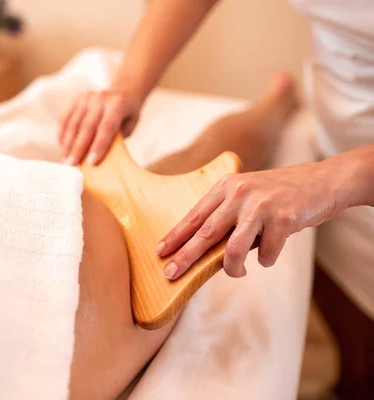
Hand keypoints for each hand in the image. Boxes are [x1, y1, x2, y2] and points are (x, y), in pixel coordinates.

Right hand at [59, 89, 142, 165]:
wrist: (122, 91)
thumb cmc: (127, 115)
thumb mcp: (130, 125)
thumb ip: (118, 138)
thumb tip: (101, 157)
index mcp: (118, 104)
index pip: (106, 127)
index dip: (99, 146)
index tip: (92, 162)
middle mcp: (100, 98)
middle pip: (87, 126)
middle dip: (78, 148)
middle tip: (72, 164)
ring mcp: (86, 97)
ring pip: (73, 123)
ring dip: (68, 144)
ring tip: (66, 160)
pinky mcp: (76, 99)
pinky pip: (65, 118)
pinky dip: (62, 134)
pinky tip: (63, 147)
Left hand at [155, 161, 348, 278]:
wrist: (324, 181)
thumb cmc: (281, 193)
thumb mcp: (248, 193)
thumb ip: (226, 214)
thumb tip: (201, 248)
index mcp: (227, 186)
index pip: (194, 215)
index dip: (176, 236)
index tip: (159, 252)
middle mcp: (240, 193)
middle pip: (205, 232)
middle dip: (185, 256)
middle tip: (170, 274)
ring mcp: (261, 205)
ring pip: (233, 248)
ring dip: (232, 268)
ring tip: (239, 272)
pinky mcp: (283, 219)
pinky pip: (266, 253)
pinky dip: (266, 260)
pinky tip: (269, 255)